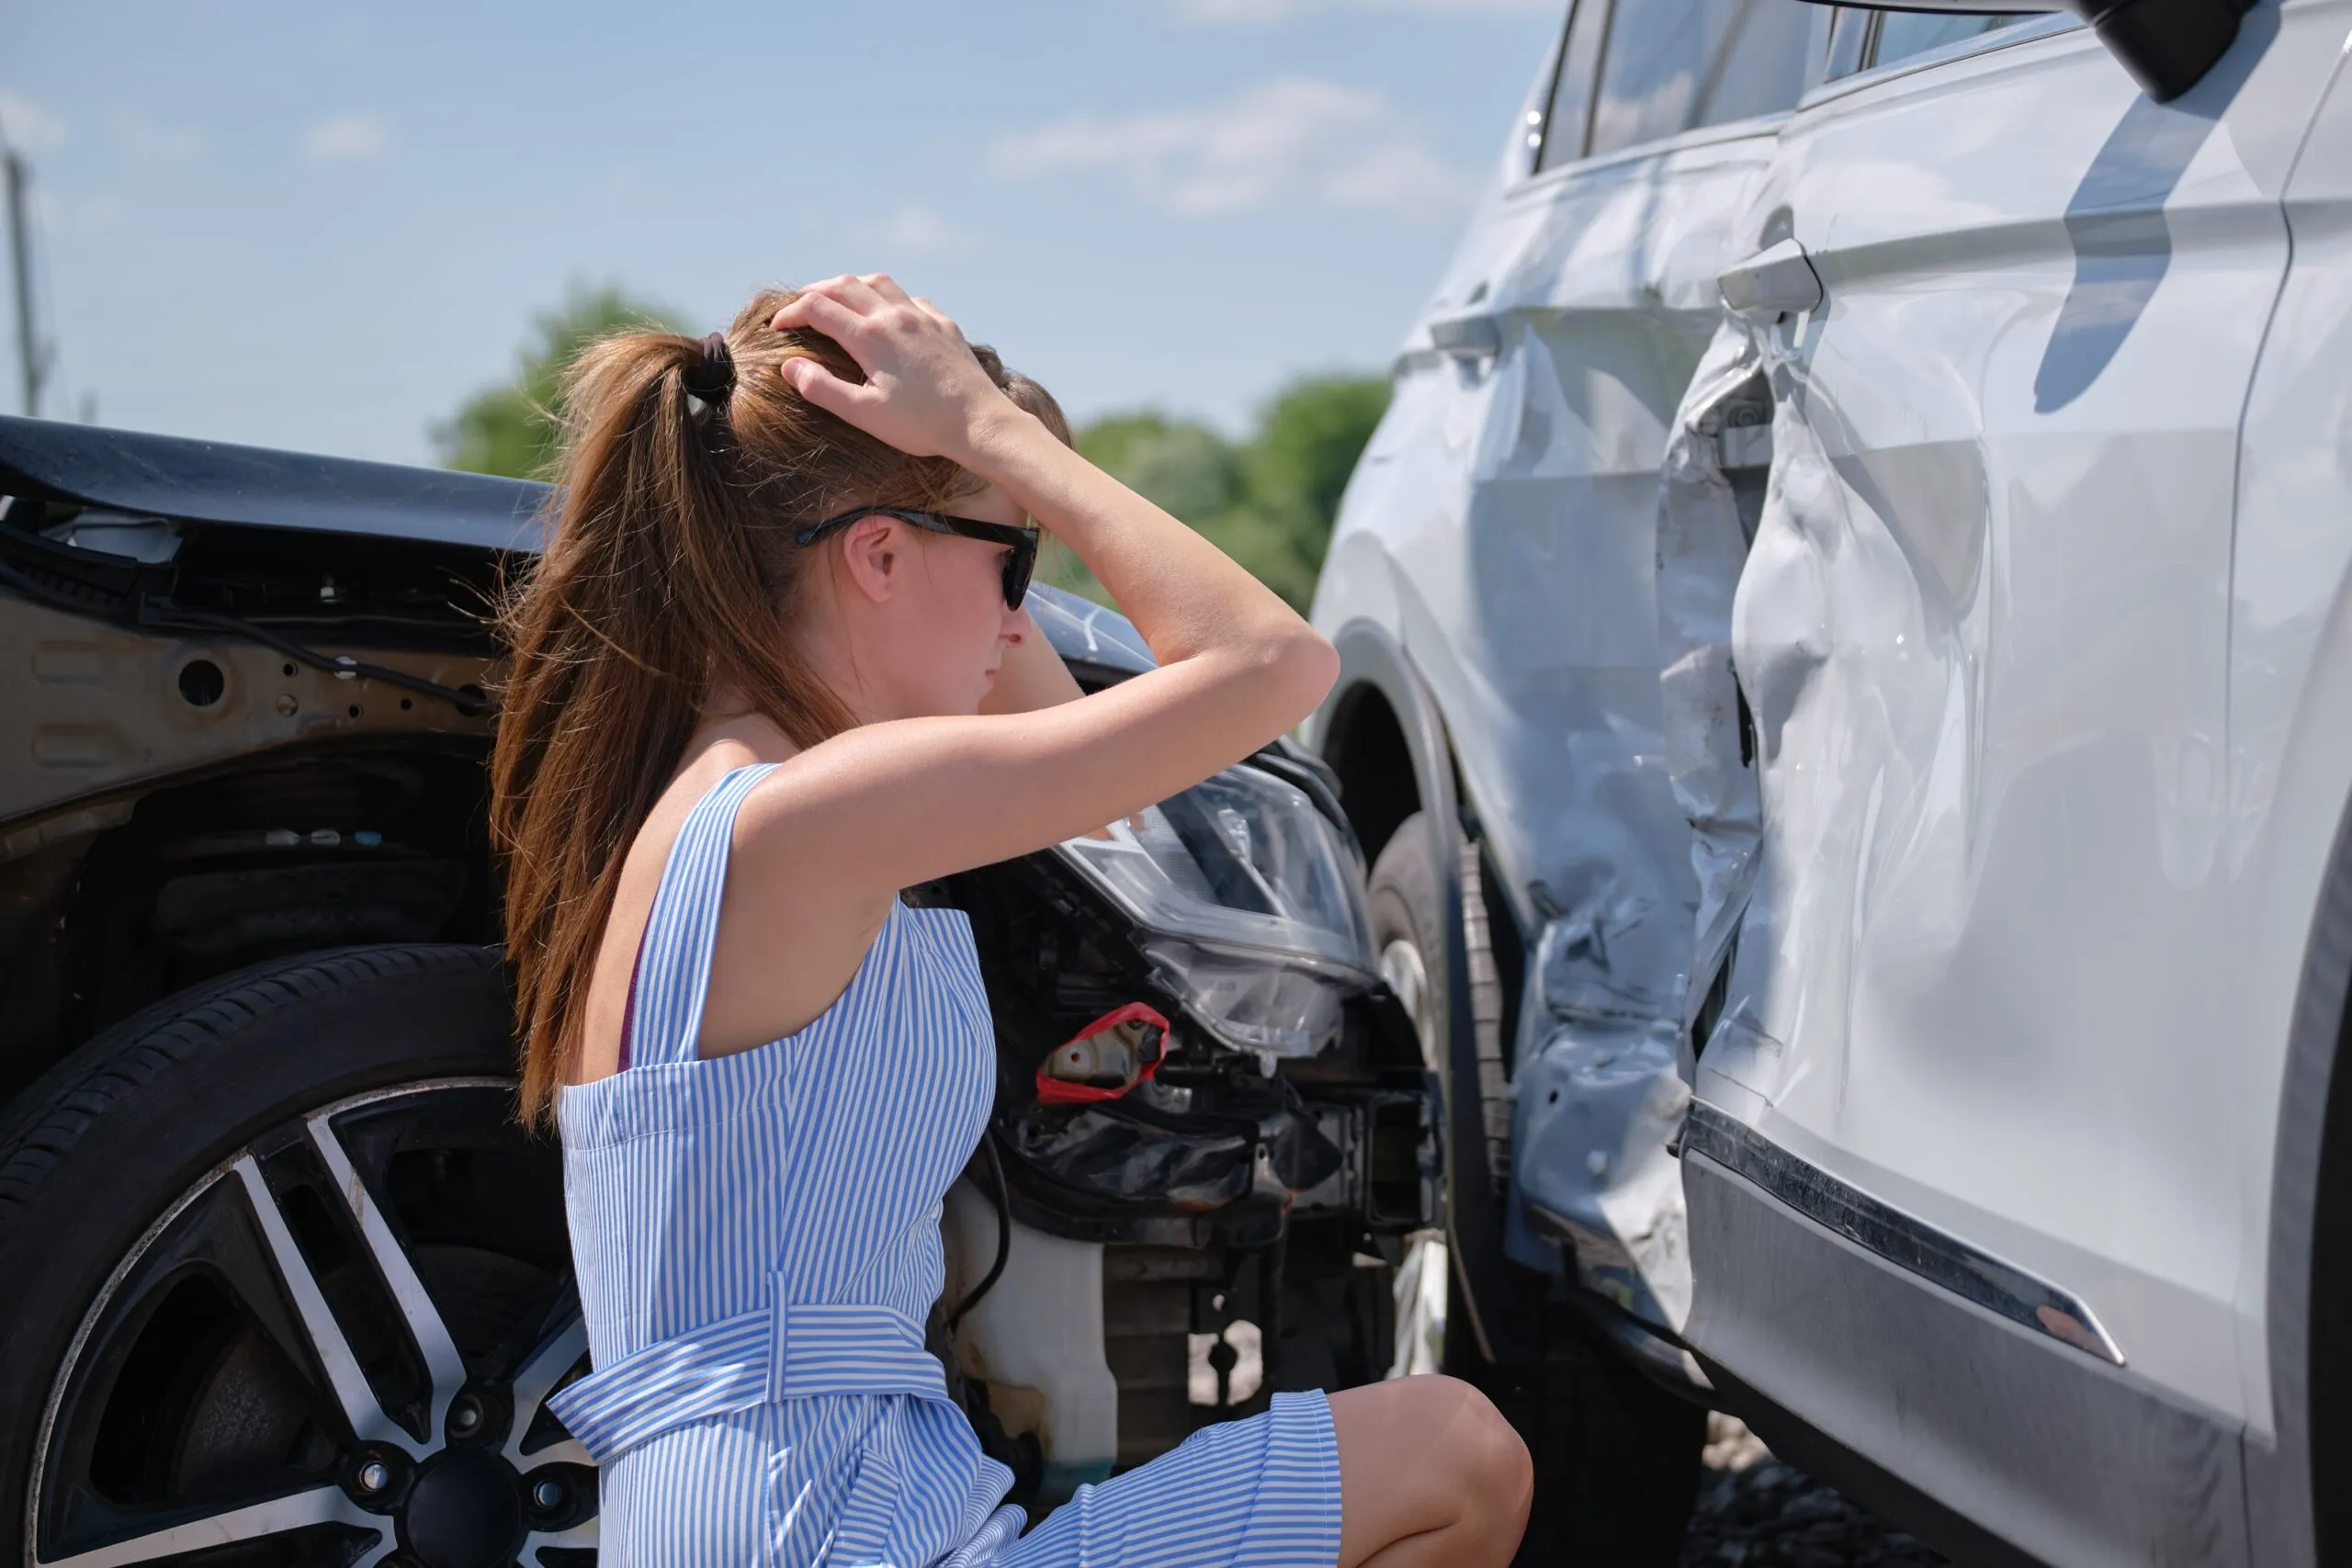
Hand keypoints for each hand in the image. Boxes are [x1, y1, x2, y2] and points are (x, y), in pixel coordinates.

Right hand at [769, 275, 1014, 461]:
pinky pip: (910, 298)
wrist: (980, 422)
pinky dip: (888, 298)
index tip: (776, 327)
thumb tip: (789, 365)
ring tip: (838, 298)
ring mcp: (922, 316)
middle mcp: (894, 316)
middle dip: (814, 291)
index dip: (790, 313)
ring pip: (878, 282)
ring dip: (851, 285)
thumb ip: (822, 388)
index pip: (817, 308)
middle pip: (843, 284)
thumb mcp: (863, 413)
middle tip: (798, 306)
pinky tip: (888, 313)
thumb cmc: (920, 424)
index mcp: (870, 336)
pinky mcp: (944, 325)